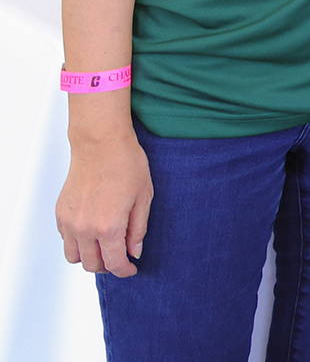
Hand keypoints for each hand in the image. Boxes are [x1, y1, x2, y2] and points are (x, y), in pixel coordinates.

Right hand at [56, 131, 152, 277]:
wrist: (101, 144)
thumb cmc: (126, 165)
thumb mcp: (143, 198)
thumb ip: (138, 229)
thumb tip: (134, 251)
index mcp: (109, 227)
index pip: (114, 263)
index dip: (124, 270)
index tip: (131, 269)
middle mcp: (85, 229)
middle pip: (92, 265)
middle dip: (108, 267)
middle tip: (120, 258)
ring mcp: (69, 222)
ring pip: (74, 257)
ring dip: (89, 258)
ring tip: (104, 248)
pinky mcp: (60, 213)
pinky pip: (65, 239)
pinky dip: (77, 242)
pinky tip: (92, 231)